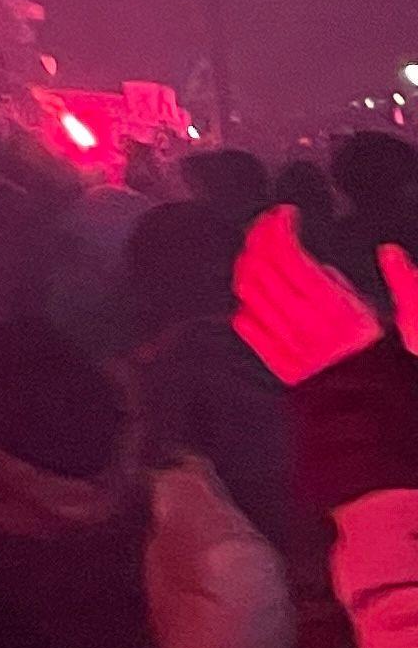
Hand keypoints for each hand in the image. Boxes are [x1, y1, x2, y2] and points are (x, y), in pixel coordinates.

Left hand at [235, 205, 402, 385]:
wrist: (378, 434)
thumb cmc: (399, 381)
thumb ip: (410, 290)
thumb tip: (390, 253)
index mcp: (337, 310)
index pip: (289, 255)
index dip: (279, 227)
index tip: (286, 213)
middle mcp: (305, 324)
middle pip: (262, 268)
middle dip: (259, 238)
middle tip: (269, 225)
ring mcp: (287, 344)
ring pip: (248, 293)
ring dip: (248, 265)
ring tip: (259, 250)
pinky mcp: (280, 363)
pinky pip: (247, 327)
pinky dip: (245, 303)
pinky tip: (254, 296)